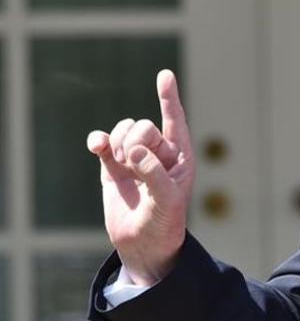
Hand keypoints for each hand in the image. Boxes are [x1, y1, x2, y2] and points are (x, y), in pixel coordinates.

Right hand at [86, 69, 194, 286]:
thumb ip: (154, 173)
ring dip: (120, 144)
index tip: (164, 75)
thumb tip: (135, 151)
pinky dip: (99, 140)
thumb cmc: (165, 223)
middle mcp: (159, 153)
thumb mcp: (167, 200)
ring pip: (124, 130)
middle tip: (135, 165)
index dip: (169, 98)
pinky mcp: (113, 167)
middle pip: (144, 126)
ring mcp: (135, 158)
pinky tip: (97, 146)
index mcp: (181, 156)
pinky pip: (104, 143)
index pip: (175, 121)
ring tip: (124, 168)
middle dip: (137, 140)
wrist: (143, 245)